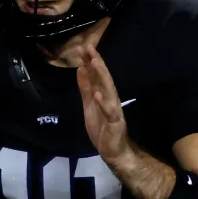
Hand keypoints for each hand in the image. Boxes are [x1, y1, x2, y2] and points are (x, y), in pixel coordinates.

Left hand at [76, 42, 131, 163]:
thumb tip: (81, 69)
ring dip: (102, 75)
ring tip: (94, 62)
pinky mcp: (115, 122)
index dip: (90, 61)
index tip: (83, 47)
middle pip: (103, 78)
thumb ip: (86, 88)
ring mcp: (114, 110)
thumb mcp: (89, 105)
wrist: (114, 151)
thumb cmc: (102, 128)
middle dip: (96, 62)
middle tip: (89, 47)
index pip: (97, 75)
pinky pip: (109, 111)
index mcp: (103, 95)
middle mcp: (110, 98)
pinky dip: (103, 102)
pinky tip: (98, 94)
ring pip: (108, 90)